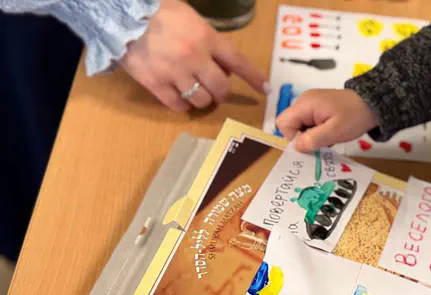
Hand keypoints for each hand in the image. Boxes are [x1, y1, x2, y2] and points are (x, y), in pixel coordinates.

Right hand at [120, 0, 268, 111]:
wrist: (120, 14)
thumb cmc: (158, 10)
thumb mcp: (191, 17)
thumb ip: (209, 39)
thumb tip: (223, 62)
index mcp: (207, 38)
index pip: (238, 61)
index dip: (254, 77)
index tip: (266, 89)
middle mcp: (195, 58)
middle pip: (220, 88)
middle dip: (222, 92)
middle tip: (216, 90)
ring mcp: (175, 73)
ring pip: (202, 100)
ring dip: (203, 100)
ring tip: (196, 93)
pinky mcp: (155, 84)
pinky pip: (178, 105)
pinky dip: (183, 105)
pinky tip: (180, 98)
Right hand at [276, 89, 378, 151]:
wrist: (373, 104)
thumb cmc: (354, 117)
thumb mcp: (334, 132)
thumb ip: (313, 139)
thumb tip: (296, 147)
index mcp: (305, 104)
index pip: (283, 123)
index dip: (292, 137)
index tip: (311, 143)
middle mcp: (304, 101)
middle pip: (290, 124)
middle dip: (303, 137)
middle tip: (322, 142)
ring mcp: (311, 104)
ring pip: (300, 125)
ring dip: (311, 136)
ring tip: (329, 138)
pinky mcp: (319, 108)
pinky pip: (309, 123)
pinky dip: (317, 131)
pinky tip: (330, 134)